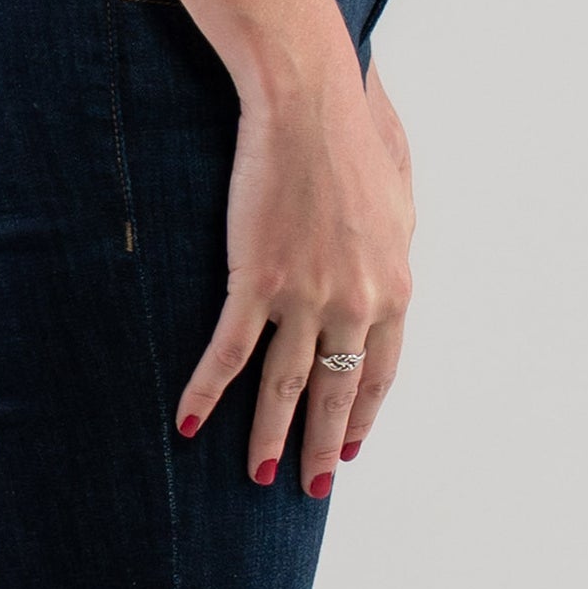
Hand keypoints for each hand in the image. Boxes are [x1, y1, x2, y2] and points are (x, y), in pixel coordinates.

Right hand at [175, 36, 416, 492]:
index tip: (350, 446)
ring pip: (285, 385)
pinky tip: (189, 423)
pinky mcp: (257, 280)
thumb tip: (393, 258)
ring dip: (269, 435)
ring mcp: (306, 295)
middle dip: (322, 445)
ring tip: (258, 473)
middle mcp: (356, 301)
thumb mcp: (398, 193)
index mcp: (393, 285)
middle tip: (311, 486)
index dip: (362, 414)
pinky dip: (207, 391)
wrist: (310, 102)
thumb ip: (395, 240)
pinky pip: (231, 352)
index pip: (380, 371)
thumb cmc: (355, 132)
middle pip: (335, 390)